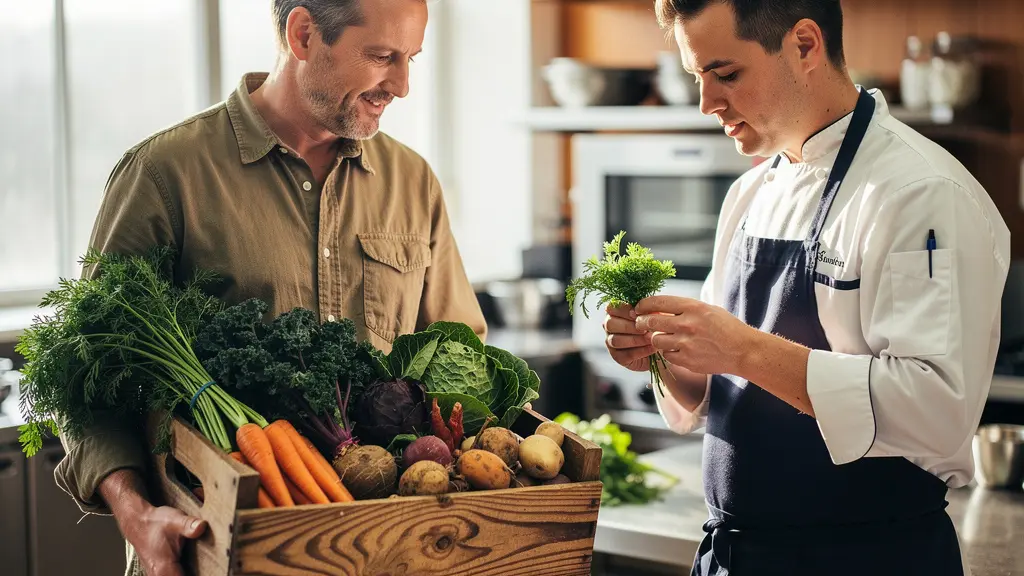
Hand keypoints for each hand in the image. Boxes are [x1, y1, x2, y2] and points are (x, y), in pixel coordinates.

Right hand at [100, 470, 206, 575]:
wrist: (139, 522)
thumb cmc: (156, 523)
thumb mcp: (175, 520)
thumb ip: (189, 525)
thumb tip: (202, 526)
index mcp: (165, 569)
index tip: (217, 573)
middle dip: (198, 574)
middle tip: (215, 569)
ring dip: (192, 573)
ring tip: (209, 569)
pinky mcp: (161, 573)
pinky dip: (186, 573)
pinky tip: (197, 568)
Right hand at [602, 303, 655, 371]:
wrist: (664, 345)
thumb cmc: (656, 326)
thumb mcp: (654, 315)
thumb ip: (647, 309)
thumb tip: (645, 308)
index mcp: (615, 312)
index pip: (611, 308)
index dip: (623, 311)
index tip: (637, 314)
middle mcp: (609, 326)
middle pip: (610, 324)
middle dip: (629, 326)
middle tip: (645, 329)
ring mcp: (611, 342)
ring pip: (616, 340)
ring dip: (635, 339)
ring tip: (650, 339)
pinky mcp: (618, 357)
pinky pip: (625, 354)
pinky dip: (640, 351)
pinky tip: (651, 348)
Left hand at [634, 295, 755, 375]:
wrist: (743, 350)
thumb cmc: (726, 327)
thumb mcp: (707, 309)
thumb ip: (684, 309)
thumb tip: (659, 308)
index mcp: (693, 307)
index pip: (658, 302)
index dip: (644, 305)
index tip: (639, 308)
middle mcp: (687, 324)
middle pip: (651, 322)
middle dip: (642, 322)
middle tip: (641, 324)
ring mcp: (686, 344)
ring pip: (656, 341)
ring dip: (656, 339)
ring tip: (664, 338)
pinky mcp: (687, 360)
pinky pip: (667, 356)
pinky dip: (669, 353)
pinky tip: (677, 350)